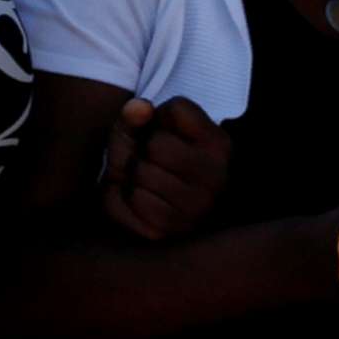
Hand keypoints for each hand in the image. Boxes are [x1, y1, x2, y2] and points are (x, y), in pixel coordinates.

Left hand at [102, 96, 231, 241]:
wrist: (137, 201)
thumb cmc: (144, 157)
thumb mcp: (140, 128)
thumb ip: (136, 113)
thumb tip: (139, 108)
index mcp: (219, 145)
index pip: (176, 110)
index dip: (157, 118)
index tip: (161, 132)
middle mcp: (217, 178)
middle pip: (157, 146)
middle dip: (142, 150)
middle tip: (146, 161)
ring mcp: (197, 208)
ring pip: (141, 176)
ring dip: (130, 175)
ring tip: (141, 180)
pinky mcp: (170, 230)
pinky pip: (129, 203)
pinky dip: (119, 198)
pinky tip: (134, 198)